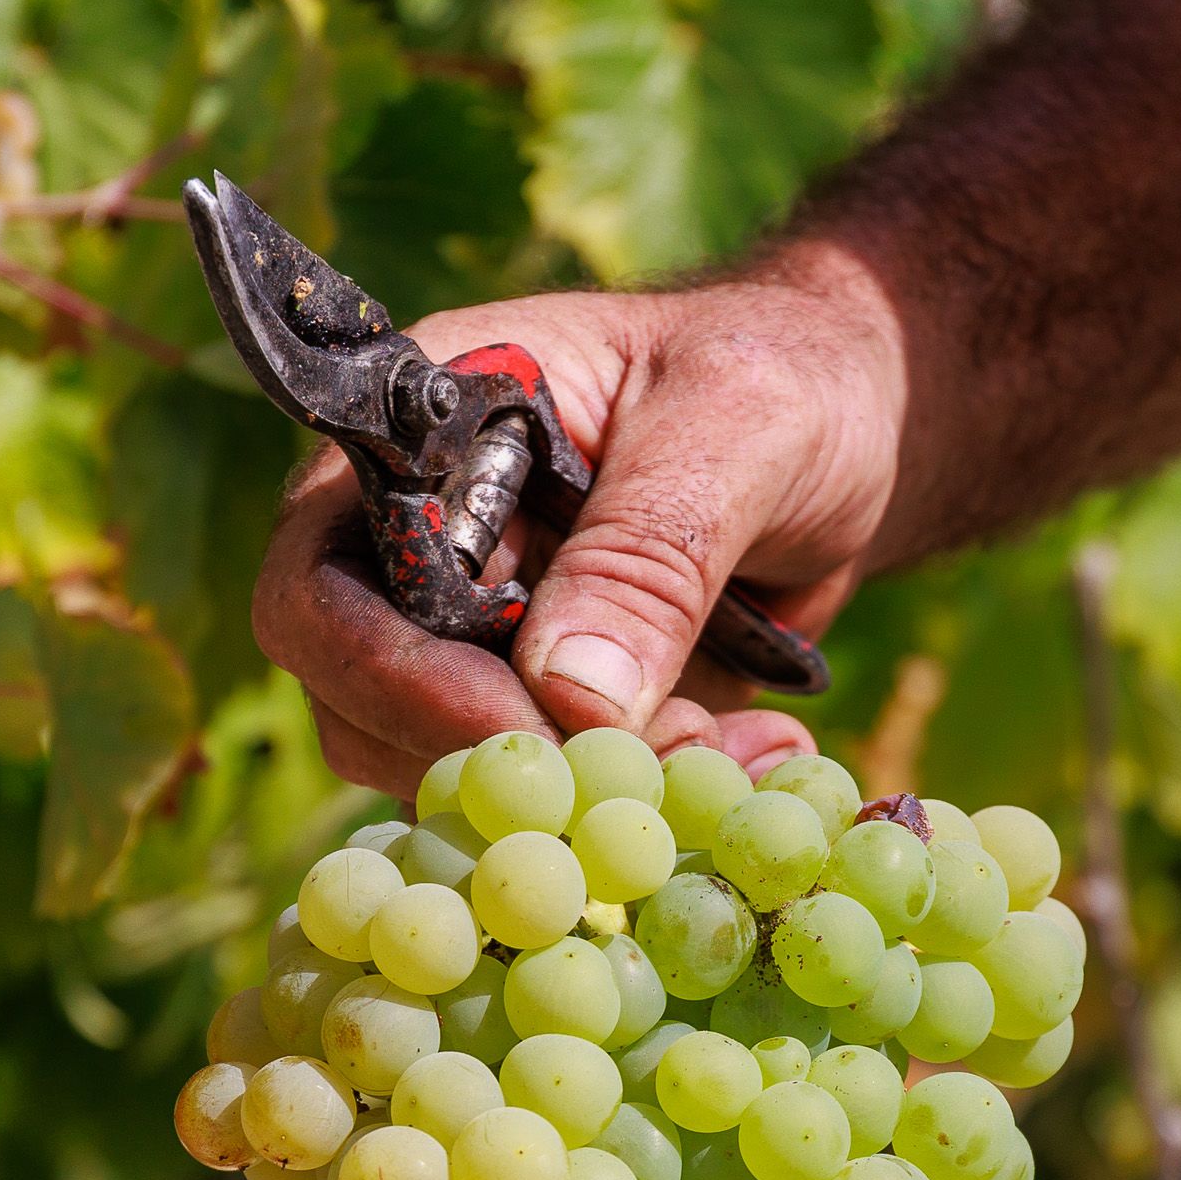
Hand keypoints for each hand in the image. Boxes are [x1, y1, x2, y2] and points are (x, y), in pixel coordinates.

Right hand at [250, 244, 911, 795]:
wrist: (860, 423)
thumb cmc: (785, 375)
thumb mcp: (737, 428)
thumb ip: (650, 549)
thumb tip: (569, 695)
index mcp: (418, 433)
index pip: (320, 579)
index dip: (392, 671)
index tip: (526, 724)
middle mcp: (416, 541)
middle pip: (354, 698)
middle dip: (493, 754)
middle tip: (641, 767)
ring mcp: (473, 633)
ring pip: (440, 765)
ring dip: (576, 794)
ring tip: (721, 753)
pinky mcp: (542, 702)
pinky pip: (542, 792)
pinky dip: (636, 804)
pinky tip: (751, 763)